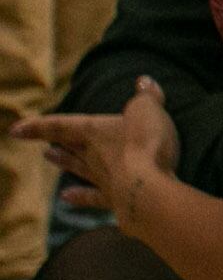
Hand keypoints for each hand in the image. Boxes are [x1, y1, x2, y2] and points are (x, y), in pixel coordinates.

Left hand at [18, 75, 177, 223]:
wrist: (149, 187)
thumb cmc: (145, 143)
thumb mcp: (149, 110)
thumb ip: (146, 96)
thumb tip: (143, 81)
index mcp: (94, 132)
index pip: (61, 125)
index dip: (37, 126)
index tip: (14, 129)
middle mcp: (92, 155)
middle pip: (70, 146)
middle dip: (55, 142)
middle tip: (41, 144)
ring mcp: (102, 178)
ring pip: (78, 167)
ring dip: (65, 162)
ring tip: (49, 156)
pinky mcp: (114, 198)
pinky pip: (92, 196)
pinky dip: (79, 196)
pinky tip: (66, 197)